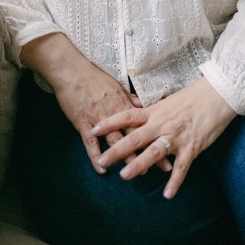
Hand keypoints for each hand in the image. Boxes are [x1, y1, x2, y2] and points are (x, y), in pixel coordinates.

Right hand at [20, 32, 171, 175]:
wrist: (72, 71)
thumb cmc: (94, 77)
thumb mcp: (116, 86)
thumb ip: (130, 99)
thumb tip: (145, 106)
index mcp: (123, 104)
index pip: (144, 124)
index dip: (158, 137)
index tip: (172, 147)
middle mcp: (114, 114)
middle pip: (135, 136)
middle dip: (150, 151)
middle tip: (164, 167)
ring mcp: (99, 120)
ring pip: (116, 141)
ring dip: (127, 158)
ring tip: (138, 172)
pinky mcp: (83, 123)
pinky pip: (90, 143)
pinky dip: (96, 156)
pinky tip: (102, 169)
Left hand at [91, 76, 235, 197]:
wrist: (216, 95)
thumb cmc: (191, 97)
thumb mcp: (166, 100)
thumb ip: (150, 108)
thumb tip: (134, 106)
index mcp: (154, 111)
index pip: (127, 116)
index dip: (110, 122)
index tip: (94, 129)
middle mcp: (162, 124)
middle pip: (135, 137)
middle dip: (117, 149)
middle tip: (102, 160)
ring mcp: (176, 136)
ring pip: (154, 152)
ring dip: (139, 165)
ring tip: (125, 176)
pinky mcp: (192, 147)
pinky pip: (181, 167)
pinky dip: (175, 181)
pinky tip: (167, 195)